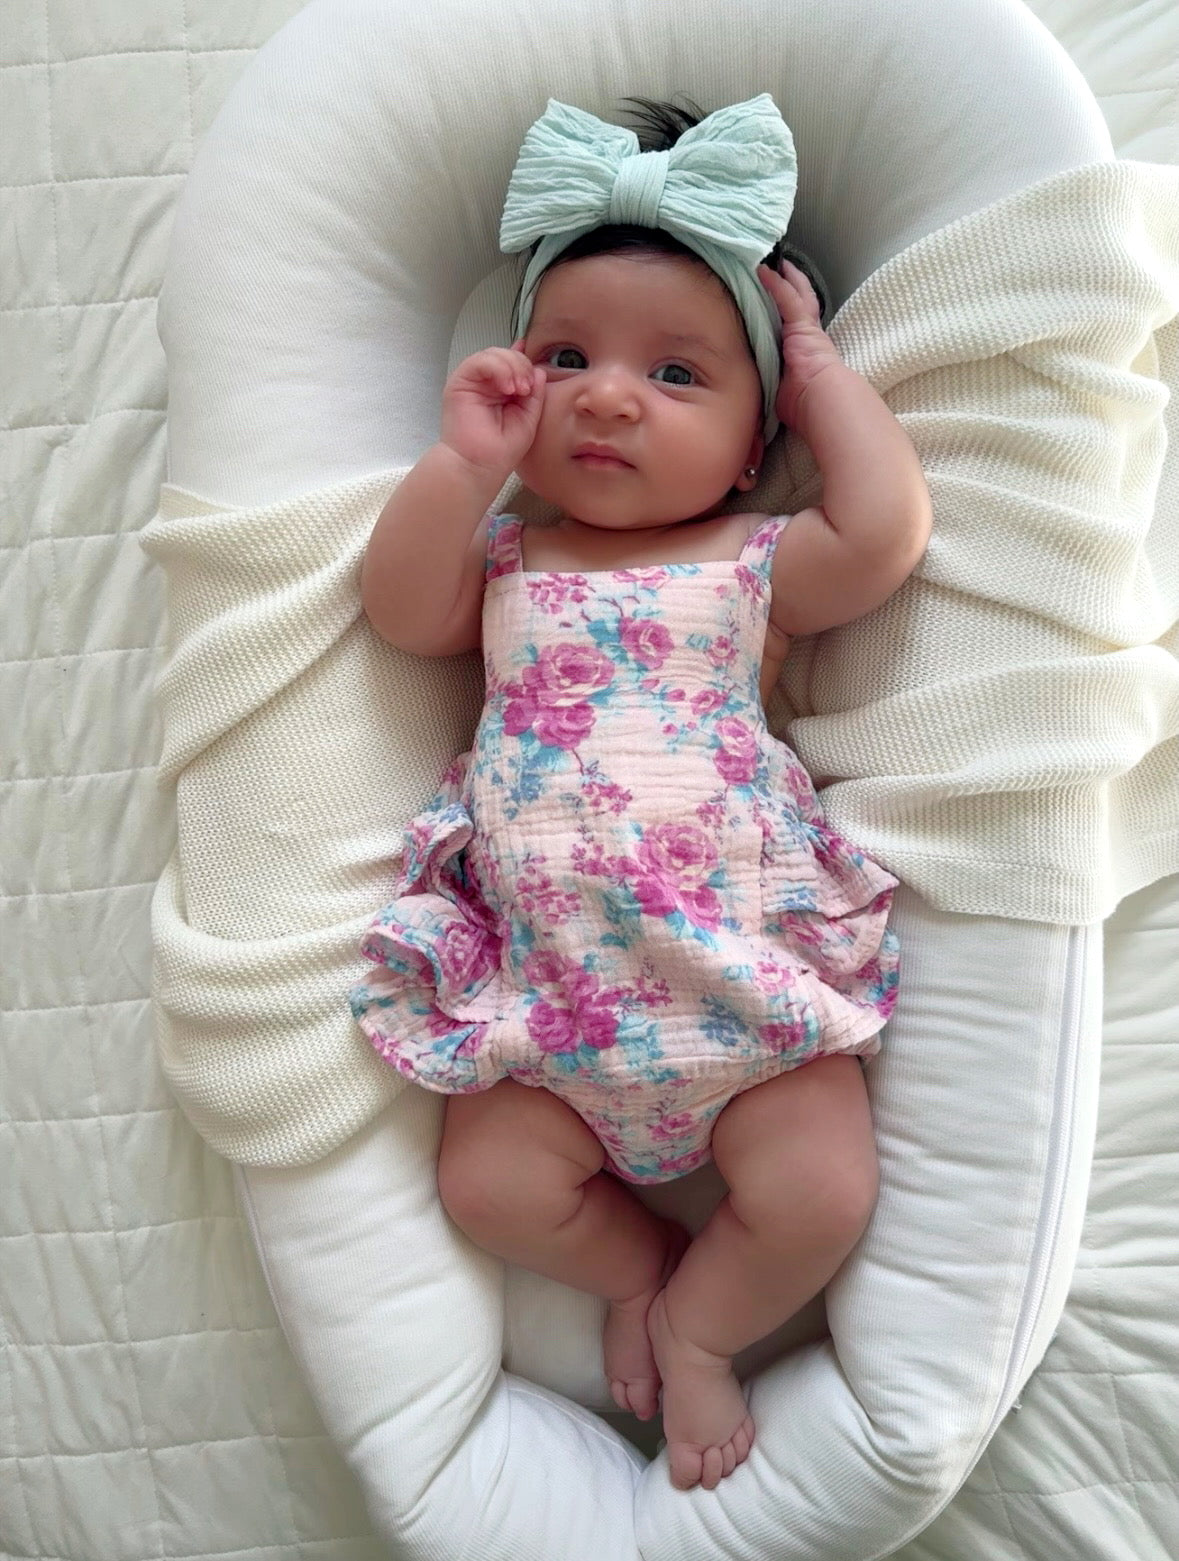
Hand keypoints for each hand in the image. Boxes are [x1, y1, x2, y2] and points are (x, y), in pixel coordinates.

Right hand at [439, 346, 545, 475]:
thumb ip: (536, 393)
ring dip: (512, 367)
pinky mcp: (460, 382)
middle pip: (506, 354)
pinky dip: (497, 368)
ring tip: (519, 390)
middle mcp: (487, 383)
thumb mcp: (529, 417)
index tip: (536, 378)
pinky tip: (507, 387)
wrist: (480, 466)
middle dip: (522, 366)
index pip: (515, 363)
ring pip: (493, 353)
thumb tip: (539, 369)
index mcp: (502, 389)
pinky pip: (479, 361)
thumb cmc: (501, 450)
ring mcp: (473, 381)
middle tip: (527, 389)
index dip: (527, 363)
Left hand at [758, 260, 842, 432]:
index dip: (791, 311)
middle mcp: (809, 337)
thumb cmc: (807, 405)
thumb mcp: (785, 393)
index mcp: (807, 353)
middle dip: (794, 285)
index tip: (781, 300)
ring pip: (796, 296)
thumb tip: (755, 412)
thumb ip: (773, 389)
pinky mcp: (802, 326)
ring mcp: (807, 330)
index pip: (798, 326)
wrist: (822, 401)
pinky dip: (776, 284)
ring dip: (785, 278)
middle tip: (783, 267)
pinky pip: (787, 298)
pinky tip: (763, 271)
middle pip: (802, 304)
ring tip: (773, 261)